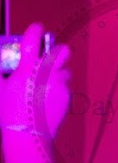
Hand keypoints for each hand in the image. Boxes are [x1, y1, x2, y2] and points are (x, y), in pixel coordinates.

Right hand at [1, 24, 71, 140]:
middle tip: (48, 57)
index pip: (33, 40)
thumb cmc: (9, 112)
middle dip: (56, 50)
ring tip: (45, 81)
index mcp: (28, 69)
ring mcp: (60, 84)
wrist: (28, 134)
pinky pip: (65, 86)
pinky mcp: (67, 96)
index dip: (36, 30)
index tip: (37, 28)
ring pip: (65, 70)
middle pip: (62, 50)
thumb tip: (2, 62)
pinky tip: (47, 96)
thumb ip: (0, 73)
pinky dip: (58, 87)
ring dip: (57, 72)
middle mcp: (47, 73)